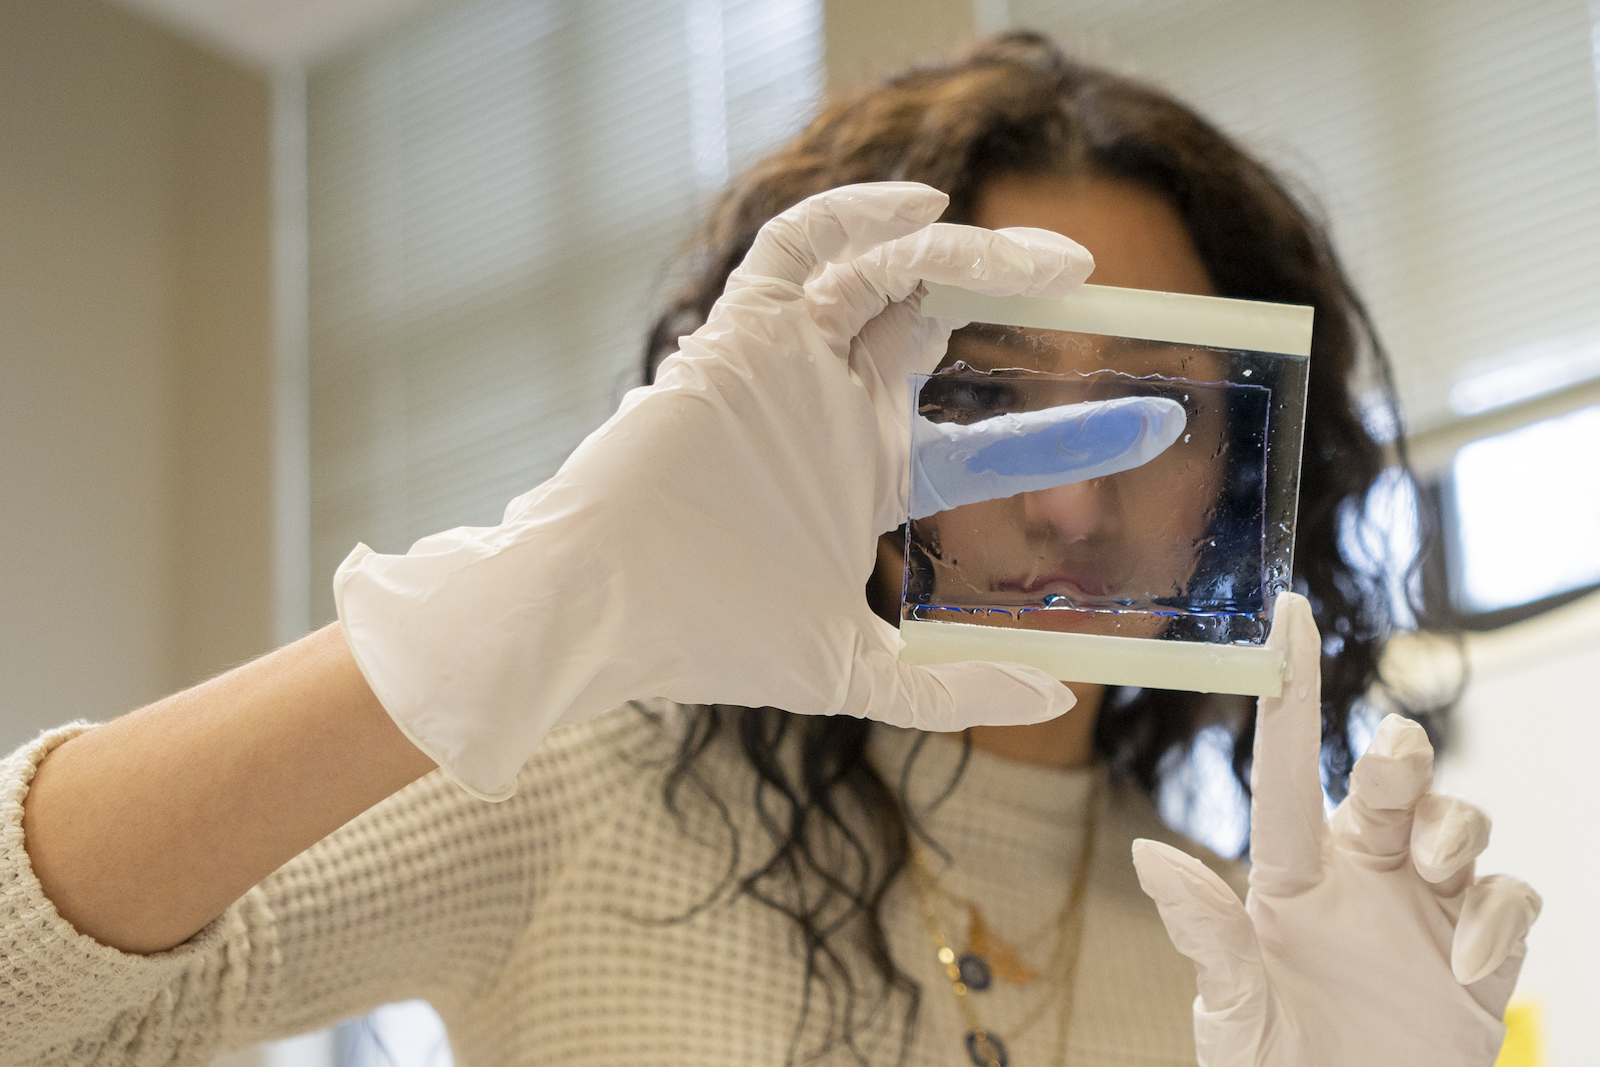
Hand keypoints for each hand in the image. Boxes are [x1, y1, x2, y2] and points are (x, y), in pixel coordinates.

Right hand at [335, 182, 1129, 799]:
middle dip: (1019, 298)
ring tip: (1052, 260)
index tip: (1160, 427)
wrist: (597, 614)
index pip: (990, 444)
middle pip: (943, 329)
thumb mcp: (854, 670)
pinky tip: (925, 207)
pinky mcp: (740, 334)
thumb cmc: (708, 641)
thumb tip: (1060, 696)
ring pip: (887, 275)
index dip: (1073, 433)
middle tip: (1096, 289)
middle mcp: (838, 409)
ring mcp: (792, 366)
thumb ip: (951, 686)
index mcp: (868, 477)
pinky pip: (800, 249)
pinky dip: (856, 217)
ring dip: (968, 253)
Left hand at [1131, 593, 1540, 1065]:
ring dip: (1454, 829)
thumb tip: (1148, 856)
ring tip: (1438, 878)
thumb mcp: (1233, 1014)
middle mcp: (1360, 876)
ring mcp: (1425, 911)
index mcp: (1290, 876)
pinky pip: (1508, 896)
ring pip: (1458, 820)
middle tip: (1393, 764)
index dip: (1290, 692)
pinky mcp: (1482, 952)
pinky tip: (1469, 965)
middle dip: (1401, 755)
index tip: (1290, 614)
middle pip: (1391, 779)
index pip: (1285, 770)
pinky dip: (1499, 917)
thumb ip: (1207, 939)